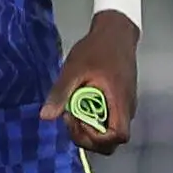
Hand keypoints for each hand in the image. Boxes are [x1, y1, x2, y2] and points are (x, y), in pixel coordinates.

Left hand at [42, 12, 138, 152]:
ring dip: (91, 130)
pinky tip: (82, 104)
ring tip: (74, 112)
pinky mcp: (121, 101)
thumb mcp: (74, 69)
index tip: (79, 122)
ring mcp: (126, 105)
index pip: (118, 136)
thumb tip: (46, 117)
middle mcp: (127, 108)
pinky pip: (110, 120)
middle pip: (113, 141)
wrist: (115, 31)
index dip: (97, 138)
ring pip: (110, 132)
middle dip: (89, 138)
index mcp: (120, 101)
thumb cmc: (97, 49)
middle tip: (71, 119)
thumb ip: (61, 93)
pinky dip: (95, 120)